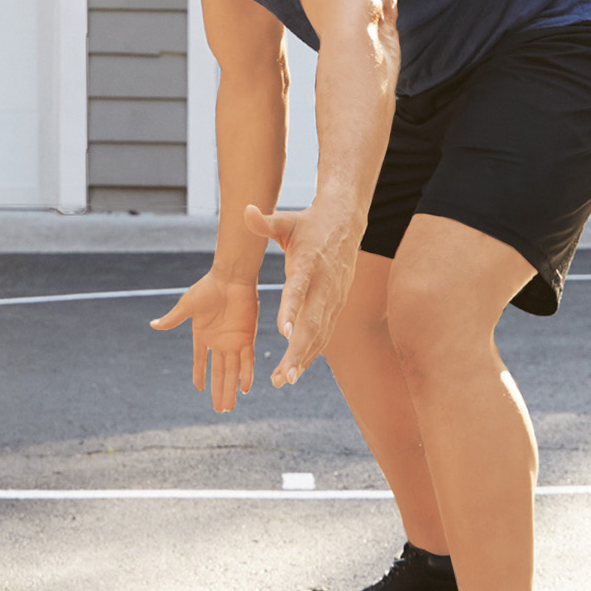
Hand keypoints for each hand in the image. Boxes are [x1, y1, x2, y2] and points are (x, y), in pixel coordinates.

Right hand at [150, 270, 260, 412]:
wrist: (231, 277)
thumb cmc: (208, 288)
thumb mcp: (187, 306)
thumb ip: (173, 319)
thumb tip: (153, 325)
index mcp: (203, 335)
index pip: (201, 361)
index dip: (200, 375)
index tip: (199, 390)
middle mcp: (219, 342)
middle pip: (218, 372)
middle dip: (219, 391)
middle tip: (219, 411)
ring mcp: (234, 341)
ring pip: (232, 371)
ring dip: (231, 389)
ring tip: (229, 407)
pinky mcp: (247, 336)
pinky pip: (247, 360)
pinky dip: (246, 374)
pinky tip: (245, 389)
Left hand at [245, 199, 362, 388]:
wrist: (346, 222)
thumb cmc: (310, 223)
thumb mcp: (287, 221)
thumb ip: (265, 222)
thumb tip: (244, 210)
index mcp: (307, 264)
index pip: (299, 289)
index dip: (292, 310)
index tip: (282, 333)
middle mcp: (323, 284)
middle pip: (312, 322)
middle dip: (298, 352)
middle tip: (284, 377)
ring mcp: (333, 297)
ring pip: (319, 333)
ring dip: (304, 358)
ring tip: (285, 380)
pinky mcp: (336, 304)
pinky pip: (324, 332)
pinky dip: (312, 352)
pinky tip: (298, 369)